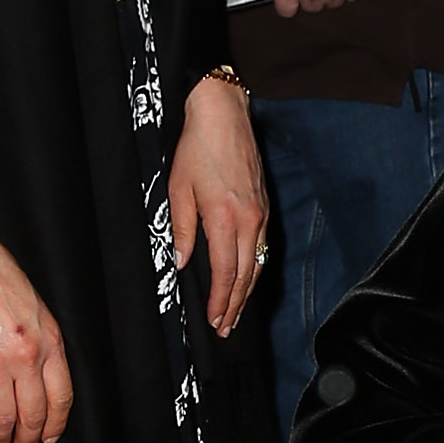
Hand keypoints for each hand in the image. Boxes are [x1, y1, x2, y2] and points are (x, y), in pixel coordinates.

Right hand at [0, 234, 73, 442]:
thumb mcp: (39, 312)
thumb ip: (45, 346)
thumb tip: (42, 380)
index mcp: (51, 344)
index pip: (62, 398)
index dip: (56, 425)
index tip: (50, 438)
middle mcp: (27, 357)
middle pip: (34, 415)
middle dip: (29, 440)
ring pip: (3, 416)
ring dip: (1, 436)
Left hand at [169, 75, 268, 334]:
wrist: (224, 115)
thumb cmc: (197, 147)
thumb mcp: (179, 188)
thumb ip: (183, 228)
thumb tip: (182, 260)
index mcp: (224, 218)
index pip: (225, 271)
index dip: (220, 300)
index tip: (214, 319)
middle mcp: (249, 221)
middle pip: (245, 275)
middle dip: (235, 304)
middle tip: (225, 327)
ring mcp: (260, 215)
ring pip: (257, 264)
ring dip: (246, 292)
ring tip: (236, 312)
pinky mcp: (264, 207)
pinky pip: (261, 248)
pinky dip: (254, 270)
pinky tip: (246, 279)